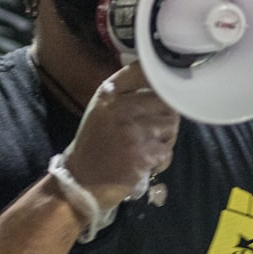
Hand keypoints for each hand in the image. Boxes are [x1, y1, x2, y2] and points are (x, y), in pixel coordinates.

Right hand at [64, 62, 179, 210]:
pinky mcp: (141, 155)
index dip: (158, 80)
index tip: (162, 89)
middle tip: (154, 130)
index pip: (142, 72)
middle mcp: (120, 108)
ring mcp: (132, 132)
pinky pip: (167, 151)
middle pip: (165, 102)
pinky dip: (161, 160)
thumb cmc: (95, 143)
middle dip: (164, 117)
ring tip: (148, 147)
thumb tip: (162, 80)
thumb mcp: (102, 109)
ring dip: (165, 139)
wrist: (81, 181)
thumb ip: (126, 92)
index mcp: (108, 93)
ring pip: (171, 126)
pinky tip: (146, 163)